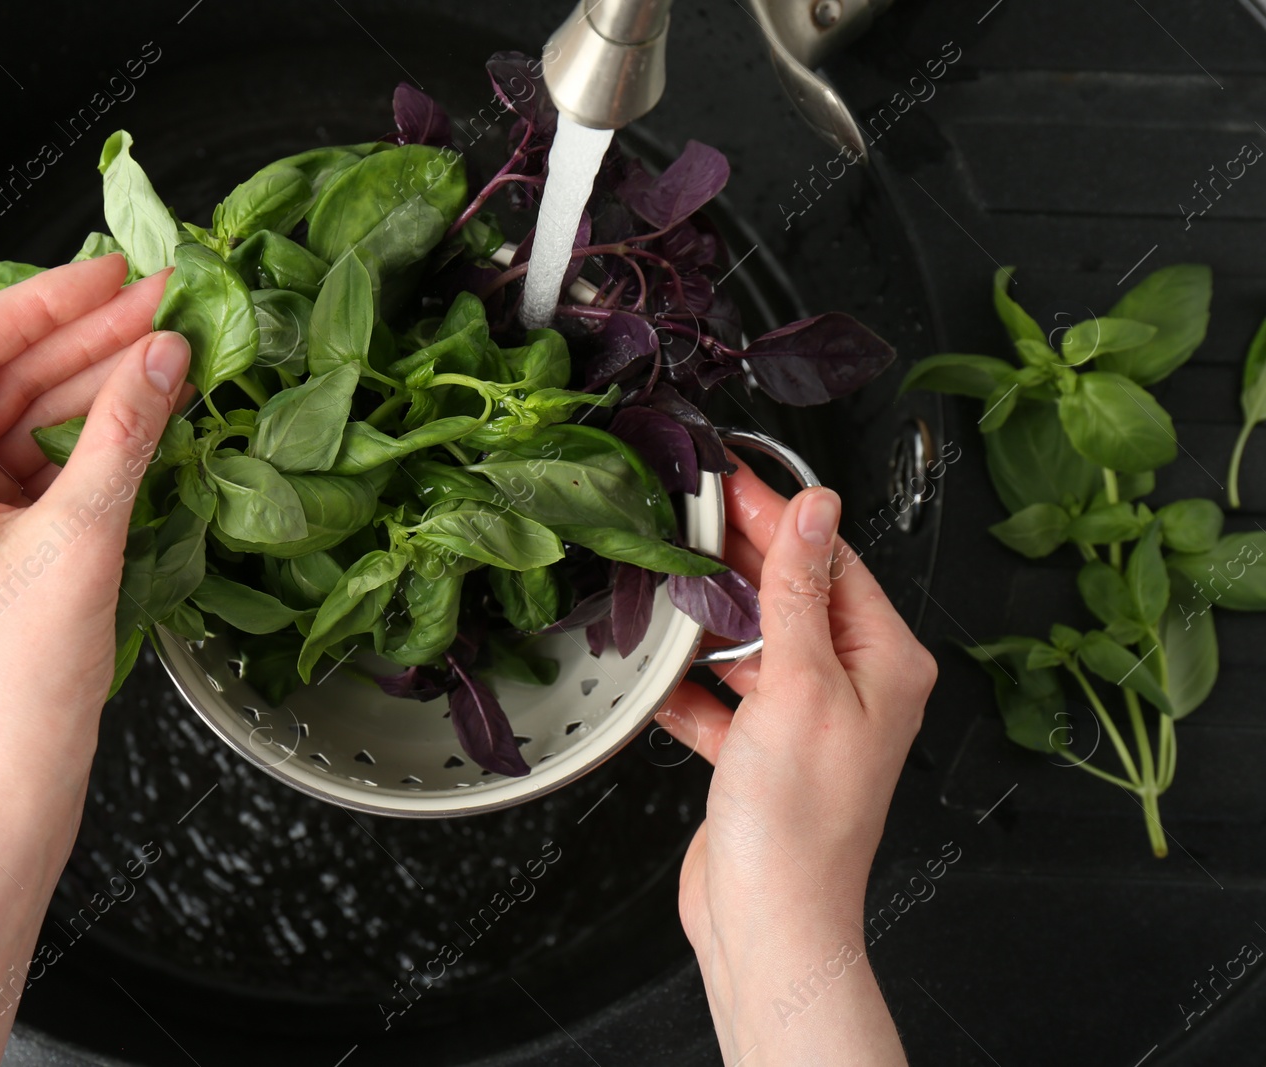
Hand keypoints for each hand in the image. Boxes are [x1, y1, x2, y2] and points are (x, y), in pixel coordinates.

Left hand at [0, 254, 187, 811]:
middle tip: (168, 303)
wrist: (9, 786)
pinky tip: (150, 410)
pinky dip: (100, 440)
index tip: (117, 272)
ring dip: (102, 388)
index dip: (49, 302)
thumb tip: (165, 353)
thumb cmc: (13, 685)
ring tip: (174, 350)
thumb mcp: (77, 542)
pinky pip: (49, 467)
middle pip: (7, 381)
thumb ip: (124, 436)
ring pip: (34, 421)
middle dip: (90, 341)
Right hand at [657, 464, 935, 1064]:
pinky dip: (693, 691)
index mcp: (885, 662)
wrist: (768, 921)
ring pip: (754, 647)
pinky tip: (663, 681)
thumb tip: (817, 508)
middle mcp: (854, 687)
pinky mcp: (763, 755)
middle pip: (791, 599)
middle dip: (739, 563)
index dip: (778, 516)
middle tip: (686, 518)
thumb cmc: (799, 823)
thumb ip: (800, 591)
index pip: (831, 561)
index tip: (729, 478)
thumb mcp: (799, 685)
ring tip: (668, 591)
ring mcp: (807, 722)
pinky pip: (724, 701)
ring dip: (712, 626)